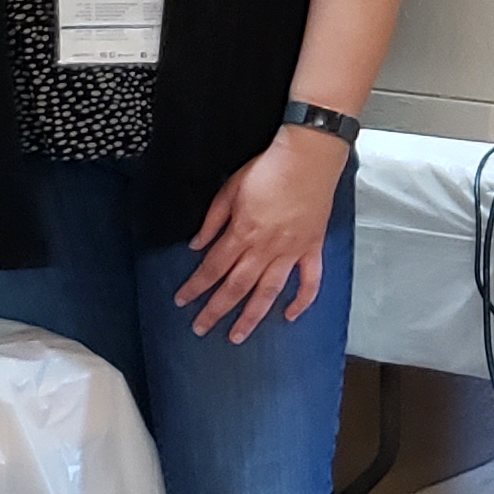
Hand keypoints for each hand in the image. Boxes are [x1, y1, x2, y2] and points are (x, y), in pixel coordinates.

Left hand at [176, 127, 342, 341]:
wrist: (309, 157)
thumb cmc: (269, 168)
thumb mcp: (231, 188)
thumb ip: (213, 220)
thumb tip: (196, 245)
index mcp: (243, 232)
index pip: (213, 267)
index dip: (195, 286)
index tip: (182, 301)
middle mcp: (266, 248)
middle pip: (236, 286)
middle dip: (216, 310)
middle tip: (200, 328)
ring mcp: (292, 251)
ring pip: (269, 292)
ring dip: (252, 317)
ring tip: (237, 336)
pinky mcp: (312, 249)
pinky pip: (309, 281)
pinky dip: (301, 301)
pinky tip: (289, 317)